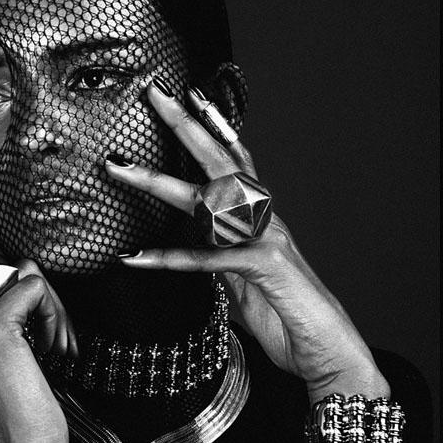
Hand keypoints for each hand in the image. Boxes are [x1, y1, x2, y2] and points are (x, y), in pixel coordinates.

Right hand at [0, 259, 76, 442]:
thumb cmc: (18, 405)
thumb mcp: (2, 350)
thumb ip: (4, 311)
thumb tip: (27, 275)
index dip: (31, 304)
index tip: (42, 338)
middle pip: (15, 272)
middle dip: (47, 306)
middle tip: (55, 343)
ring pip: (30, 277)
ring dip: (54, 310)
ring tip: (56, 346)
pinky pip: (36, 287)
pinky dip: (55, 313)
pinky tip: (54, 347)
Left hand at [106, 80, 389, 404]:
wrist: (323, 348)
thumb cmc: (285, 312)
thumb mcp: (243, 278)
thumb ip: (220, 255)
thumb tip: (197, 246)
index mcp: (260, 216)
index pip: (235, 160)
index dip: (213, 126)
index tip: (188, 97)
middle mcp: (264, 218)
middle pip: (221, 160)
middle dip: (187, 125)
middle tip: (155, 94)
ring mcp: (265, 238)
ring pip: (208, 200)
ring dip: (159, 183)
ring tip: (120, 169)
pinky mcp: (262, 267)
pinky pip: (209, 259)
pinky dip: (171, 258)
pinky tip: (137, 257)